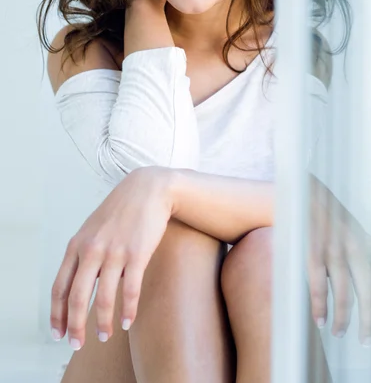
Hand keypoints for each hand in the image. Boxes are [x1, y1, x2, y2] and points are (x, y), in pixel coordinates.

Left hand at [50, 166, 173, 349]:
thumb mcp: (92, 229)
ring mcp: (114, 252)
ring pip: (104, 298)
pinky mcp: (137, 253)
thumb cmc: (120, 211)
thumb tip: (77, 287)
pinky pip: (130, 289)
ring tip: (105, 336)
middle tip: (77, 345)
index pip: (60, 287)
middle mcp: (92, 250)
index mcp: (77, 245)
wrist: (148, 189)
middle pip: (78, 297)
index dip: (57, 314)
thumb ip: (82, 254)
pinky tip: (128, 321)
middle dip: (76, 326)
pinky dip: (128, 309)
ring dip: (103, 322)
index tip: (58, 333)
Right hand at [307, 175, 370, 345]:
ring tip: (338, 332)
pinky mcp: (314, 251)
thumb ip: (359, 255)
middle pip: (369, 294)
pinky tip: (320, 319)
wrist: (303, 192)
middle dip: (368, 321)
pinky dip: (320, 306)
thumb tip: (364, 288)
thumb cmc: (325, 216)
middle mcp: (356, 248)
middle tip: (365, 340)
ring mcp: (335, 249)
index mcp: (367, 244)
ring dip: (343, 318)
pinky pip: (320, 287)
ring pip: (345, 294)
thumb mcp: (351, 232)